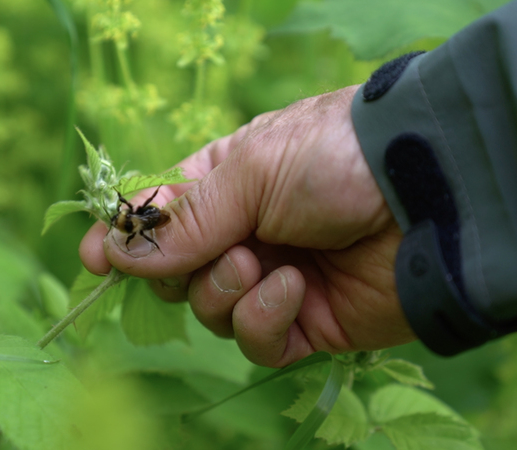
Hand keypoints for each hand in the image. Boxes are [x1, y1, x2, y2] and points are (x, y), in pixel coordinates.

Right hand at [79, 86, 416, 366]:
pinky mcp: (300, 322)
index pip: (156, 218)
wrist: (424, 197)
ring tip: (260, 262)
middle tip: (213, 250)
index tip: (93, 256)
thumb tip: (112, 253)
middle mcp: (240, 233)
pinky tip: (293, 288)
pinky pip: (254, 341)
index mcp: (222, 185)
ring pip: (208, 311)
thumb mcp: (247, 173)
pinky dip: (263, 319)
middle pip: (173, 275)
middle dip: (181, 270)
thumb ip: (181, 221)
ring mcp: (268, 279)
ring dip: (225, 290)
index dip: (123, 239)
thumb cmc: (331, 158)